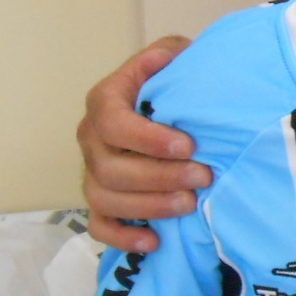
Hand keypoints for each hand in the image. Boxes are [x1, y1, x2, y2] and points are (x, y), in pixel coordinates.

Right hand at [77, 37, 209, 252]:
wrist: (177, 106)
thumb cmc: (176, 81)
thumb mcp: (177, 56)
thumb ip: (168, 55)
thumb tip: (161, 58)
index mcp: (105, 102)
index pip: (113, 123)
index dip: (147, 138)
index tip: (187, 146)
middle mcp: (92, 139)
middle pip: (109, 168)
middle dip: (159, 177)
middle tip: (203, 177)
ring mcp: (93, 172)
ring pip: (104, 199)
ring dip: (148, 206)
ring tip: (190, 204)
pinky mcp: (102, 201)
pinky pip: (99, 226)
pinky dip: (123, 237)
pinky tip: (155, 241)